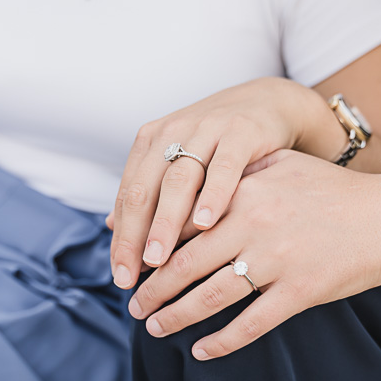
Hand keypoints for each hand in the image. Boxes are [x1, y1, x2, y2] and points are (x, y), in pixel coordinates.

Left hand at [108, 77, 339, 289]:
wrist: (269, 103)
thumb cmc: (219, 144)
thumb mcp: (182, 164)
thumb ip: (150, 193)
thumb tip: (111, 226)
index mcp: (152, 143)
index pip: (128, 197)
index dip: (121, 239)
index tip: (121, 277)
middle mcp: (173, 133)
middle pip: (144, 190)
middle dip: (135, 237)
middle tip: (131, 277)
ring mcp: (206, 129)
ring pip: (178, 181)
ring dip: (166, 222)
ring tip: (159, 259)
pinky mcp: (241, 131)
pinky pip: (223, 167)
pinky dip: (212, 195)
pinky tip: (205, 224)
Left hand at [127, 150, 380, 359]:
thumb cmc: (332, 190)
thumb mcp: (281, 165)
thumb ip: (237, 173)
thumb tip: (193, 187)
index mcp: (244, 193)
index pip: (183, 223)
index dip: (152, 248)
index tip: (135, 265)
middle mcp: (254, 226)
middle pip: (185, 264)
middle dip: (152, 289)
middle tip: (133, 304)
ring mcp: (277, 262)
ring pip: (209, 297)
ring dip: (175, 316)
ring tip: (153, 327)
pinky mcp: (300, 292)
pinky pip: (250, 324)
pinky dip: (221, 342)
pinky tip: (200, 352)